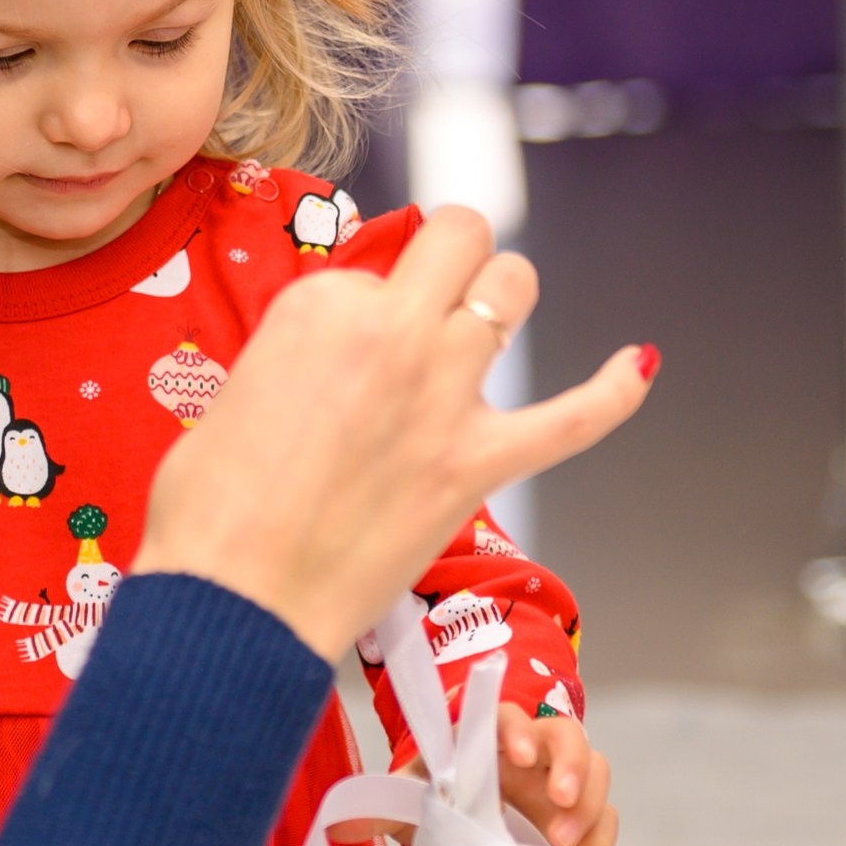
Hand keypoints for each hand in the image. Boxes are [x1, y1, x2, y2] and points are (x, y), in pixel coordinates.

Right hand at [134, 206, 655, 658]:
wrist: (235, 603)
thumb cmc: (210, 513)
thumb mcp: (231, 394)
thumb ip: (290, 359)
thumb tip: (321, 369)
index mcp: (317, 307)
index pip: (370, 267)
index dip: (362, 303)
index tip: (345, 346)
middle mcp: (390, 333)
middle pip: (458, 241)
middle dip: (449, 256)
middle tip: (430, 293)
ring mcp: (443, 396)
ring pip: (514, 290)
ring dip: (502, 297)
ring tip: (483, 325)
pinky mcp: (478, 464)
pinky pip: (575, 416)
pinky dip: (613, 390)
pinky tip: (635, 363)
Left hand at [331, 704, 616, 845]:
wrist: (469, 830)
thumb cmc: (441, 800)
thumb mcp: (414, 799)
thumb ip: (385, 806)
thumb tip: (336, 830)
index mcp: (488, 736)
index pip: (506, 714)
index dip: (515, 727)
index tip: (517, 753)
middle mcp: (532, 750)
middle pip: (565, 732)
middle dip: (568, 761)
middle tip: (556, 799)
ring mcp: (561, 780)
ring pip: (595, 766)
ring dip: (587, 799)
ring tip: (564, 842)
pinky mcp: (581, 814)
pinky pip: (606, 814)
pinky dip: (599, 834)